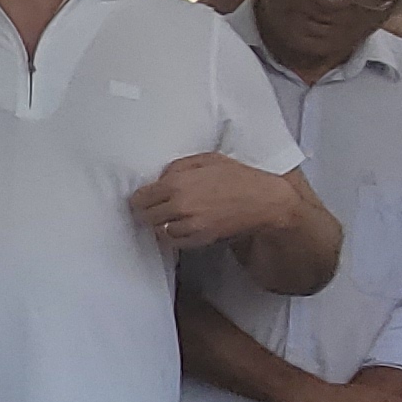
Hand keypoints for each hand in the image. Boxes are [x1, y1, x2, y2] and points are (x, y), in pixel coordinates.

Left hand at [128, 153, 295, 254]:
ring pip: (159, 231)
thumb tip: (160, 178)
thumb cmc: (237, 176)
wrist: (263, 200)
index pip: (141, 198)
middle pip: (146, 216)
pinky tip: (181, 227)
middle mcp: (179, 206)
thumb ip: (177, 166)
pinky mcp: (200, 239)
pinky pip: (175, 242)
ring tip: (169, 217)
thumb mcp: (206, 159)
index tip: (141, 199)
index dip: (139, 199)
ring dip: (160, 224)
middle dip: (147, 212)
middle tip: (153, 208)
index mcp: (177, 183)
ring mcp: (189, 225)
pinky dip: (174, 236)